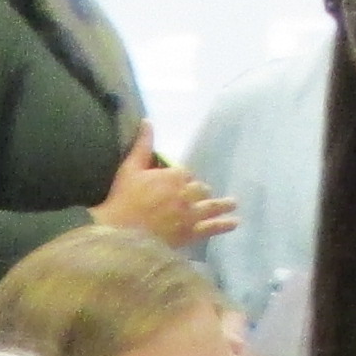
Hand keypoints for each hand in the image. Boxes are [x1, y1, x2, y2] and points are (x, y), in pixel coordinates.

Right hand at [98, 129, 238, 250]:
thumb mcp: (130, 168)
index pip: (185, 174)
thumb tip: (148, 121)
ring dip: (223, 204)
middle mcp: (187, 193)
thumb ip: (142, 145)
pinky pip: (212, 228)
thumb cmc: (123, 199)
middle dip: (199, 192)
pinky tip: (234, 223)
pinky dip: (224, 225)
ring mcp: (191, 214)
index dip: (181, 179)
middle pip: (200, 189)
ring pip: (211, 206)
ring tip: (234, 203)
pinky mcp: (191, 233)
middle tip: (201, 195)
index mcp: (174, 176)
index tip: (176, 184)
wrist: (121, 233)